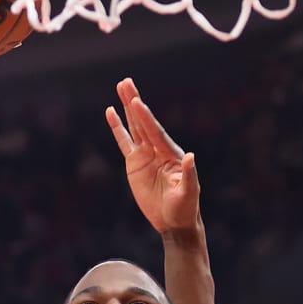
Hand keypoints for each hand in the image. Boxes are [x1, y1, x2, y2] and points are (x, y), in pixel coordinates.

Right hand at [105, 78, 201, 235]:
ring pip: (134, 127)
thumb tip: (191, 157)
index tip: (136, 103)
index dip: (146, 118)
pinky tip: (111, 113)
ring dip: (127, 108)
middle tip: (126, 81)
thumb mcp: (189, 193)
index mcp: (173, 154)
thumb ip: (189, 175)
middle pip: (144, 122)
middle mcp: (159, 150)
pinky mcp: (135, 163)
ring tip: (121, 87)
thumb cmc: (184, 208)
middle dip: (134, 102)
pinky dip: (117, 127)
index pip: (156, 133)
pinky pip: (124, 141)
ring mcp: (146, 155)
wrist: (174, 222)